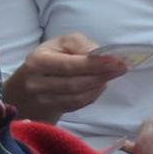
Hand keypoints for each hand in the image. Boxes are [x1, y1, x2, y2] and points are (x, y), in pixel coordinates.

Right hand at [0, 34, 127, 122]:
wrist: (31, 82)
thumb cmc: (52, 57)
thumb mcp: (62, 43)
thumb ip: (80, 44)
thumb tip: (99, 54)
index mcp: (38, 61)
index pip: (69, 65)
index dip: (94, 64)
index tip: (116, 61)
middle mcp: (36, 83)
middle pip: (75, 83)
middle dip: (101, 76)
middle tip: (121, 68)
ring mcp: (43, 99)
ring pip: (78, 97)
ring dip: (99, 86)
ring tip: (112, 75)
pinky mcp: (52, 109)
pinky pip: (77, 105)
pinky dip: (93, 95)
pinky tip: (100, 86)